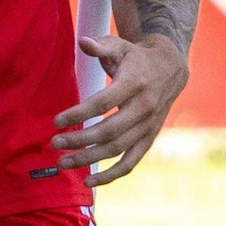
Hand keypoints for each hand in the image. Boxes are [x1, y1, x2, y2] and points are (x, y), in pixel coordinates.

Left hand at [48, 34, 187, 185]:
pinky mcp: (149, 139)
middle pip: (109, 130)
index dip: (79, 113)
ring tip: (64, 162)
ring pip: (118, 149)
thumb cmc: (135, 57)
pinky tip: (89, 183)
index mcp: (135, 83)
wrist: (170, 69)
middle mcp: (144, 107)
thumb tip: (82, 42)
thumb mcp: (120, 45)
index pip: (103, 103)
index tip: (57, 121)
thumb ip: (101, 46)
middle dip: (80, 140)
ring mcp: (148, 126)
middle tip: (55, 143)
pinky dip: (111, 176)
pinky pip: (131, 162)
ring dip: (90, 159)